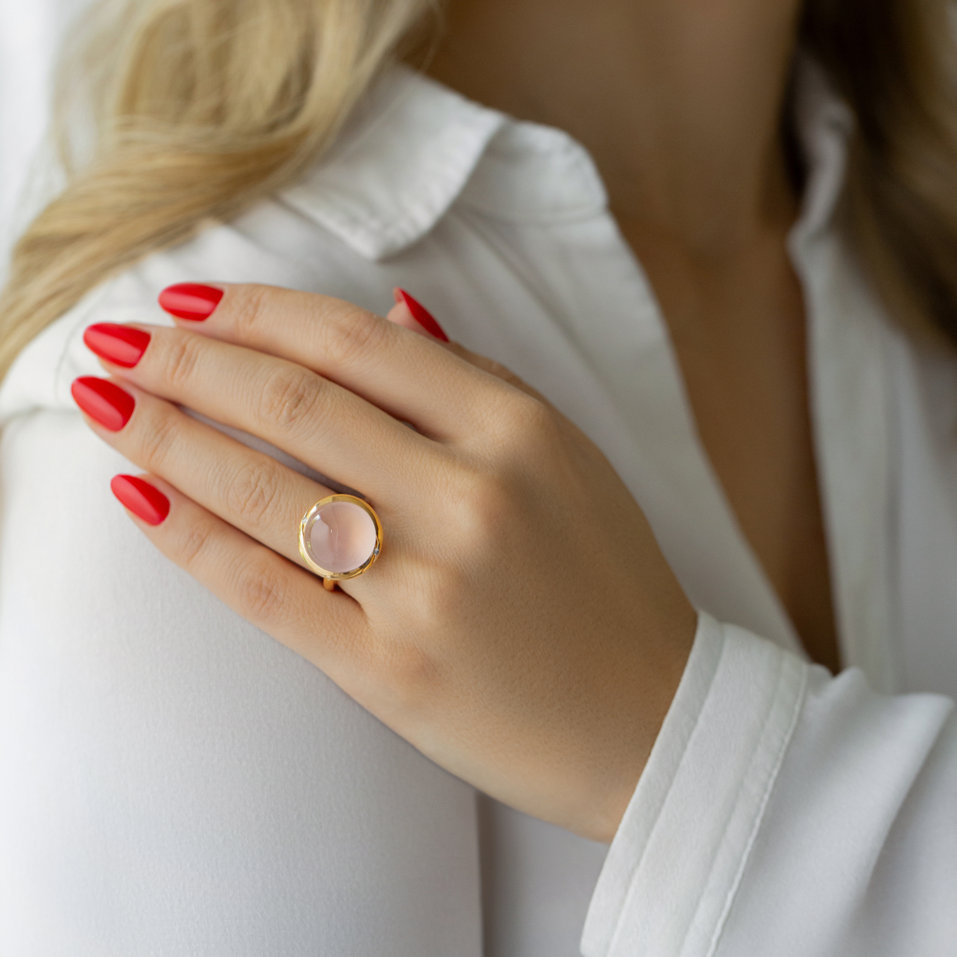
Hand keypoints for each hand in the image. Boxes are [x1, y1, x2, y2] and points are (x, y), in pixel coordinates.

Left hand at [73, 282, 696, 841]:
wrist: (650, 719)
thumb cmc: (608, 582)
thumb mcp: (567, 457)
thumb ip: (479, 379)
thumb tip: (392, 306)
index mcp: (517, 431)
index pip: (356, 343)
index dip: (256, 311)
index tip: (188, 300)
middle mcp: (470, 497)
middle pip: (294, 401)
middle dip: (186, 360)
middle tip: (116, 338)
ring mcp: (427, 587)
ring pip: (263, 489)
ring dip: (164, 435)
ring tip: (102, 400)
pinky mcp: (389, 669)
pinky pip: (265, 591)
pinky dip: (189, 538)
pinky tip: (136, 496)